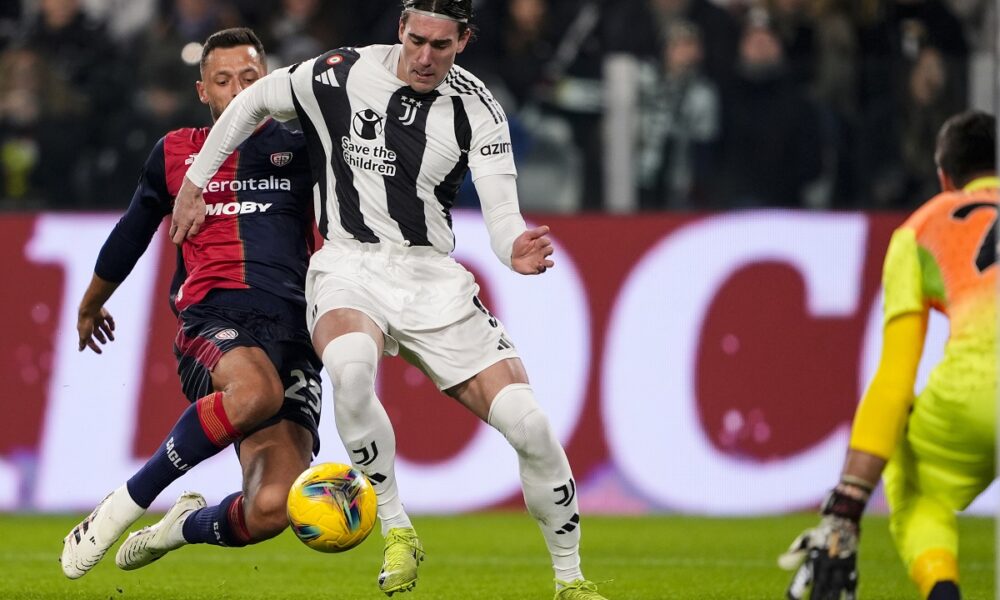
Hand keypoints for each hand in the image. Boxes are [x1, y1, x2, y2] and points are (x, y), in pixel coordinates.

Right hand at [77, 306, 115, 353]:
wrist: (90, 309)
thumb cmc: (86, 323)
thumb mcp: (84, 335)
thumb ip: (83, 342)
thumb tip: (80, 350)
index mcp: (85, 329)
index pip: (89, 340)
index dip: (94, 346)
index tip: (100, 352)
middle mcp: (91, 324)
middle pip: (97, 332)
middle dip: (101, 338)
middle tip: (105, 342)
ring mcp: (97, 318)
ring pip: (104, 327)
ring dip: (108, 333)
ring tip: (112, 339)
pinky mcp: (104, 313)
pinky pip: (109, 319)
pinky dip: (112, 324)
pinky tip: (113, 329)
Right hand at [170, 177, 205, 244]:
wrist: (189, 191)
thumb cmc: (196, 205)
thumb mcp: (200, 219)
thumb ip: (194, 229)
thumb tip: (190, 237)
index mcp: (182, 226)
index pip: (176, 240)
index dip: (180, 244)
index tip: (184, 245)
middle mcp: (175, 222)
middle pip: (172, 235)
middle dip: (176, 239)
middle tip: (183, 239)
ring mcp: (174, 216)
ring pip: (172, 227)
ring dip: (177, 231)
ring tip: (185, 230)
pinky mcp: (174, 211)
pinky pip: (174, 221)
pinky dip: (177, 224)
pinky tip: (184, 221)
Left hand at [511, 225, 553, 274]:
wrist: (511, 254)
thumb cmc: (520, 244)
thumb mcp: (526, 236)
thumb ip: (536, 232)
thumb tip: (547, 228)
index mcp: (540, 243)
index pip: (547, 241)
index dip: (545, 241)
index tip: (539, 241)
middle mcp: (542, 252)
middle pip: (550, 251)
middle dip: (548, 250)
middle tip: (543, 250)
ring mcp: (539, 261)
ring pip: (550, 263)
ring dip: (549, 263)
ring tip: (543, 262)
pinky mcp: (535, 269)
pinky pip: (542, 270)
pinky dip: (541, 268)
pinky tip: (537, 265)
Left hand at [780, 481, 869, 599]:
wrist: (842, 521)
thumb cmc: (820, 534)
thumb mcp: (805, 540)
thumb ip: (795, 554)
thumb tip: (780, 564)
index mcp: (813, 556)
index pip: (803, 576)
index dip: (797, 587)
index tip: (791, 598)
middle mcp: (826, 562)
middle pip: (820, 585)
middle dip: (816, 597)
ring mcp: (840, 564)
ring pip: (835, 587)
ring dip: (831, 597)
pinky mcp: (851, 566)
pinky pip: (852, 583)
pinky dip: (850, 594)